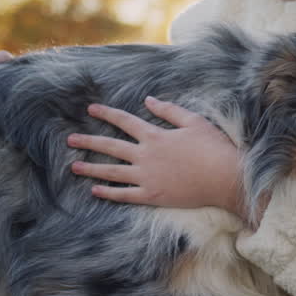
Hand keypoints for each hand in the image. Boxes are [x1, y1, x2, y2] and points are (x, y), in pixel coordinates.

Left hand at [68, 96, 245, 217]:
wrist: (225, 178)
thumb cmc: (213, 148)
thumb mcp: (193, 121)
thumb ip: (168, 110)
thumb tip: (148, 99)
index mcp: (155, 135)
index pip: (124, 121)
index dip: (107, 113)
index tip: (91, 109)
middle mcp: (146, 155)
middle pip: (110, 146)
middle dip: (88, 141)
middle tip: (70, 140)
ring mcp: (147, 177)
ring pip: (112, 172)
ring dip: (91, 168)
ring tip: (74, 166)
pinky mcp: (152, 195)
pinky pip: (125, 194)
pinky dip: (109, 192)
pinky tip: (95, 190)